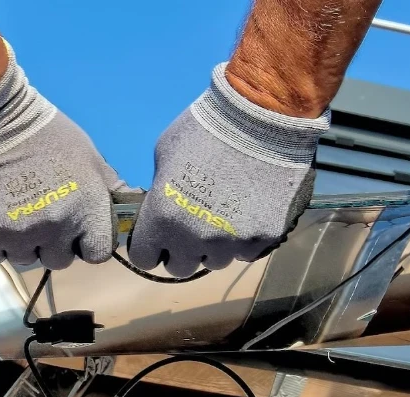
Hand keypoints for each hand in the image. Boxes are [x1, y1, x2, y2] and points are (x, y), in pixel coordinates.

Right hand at [0, 44, 130, 268]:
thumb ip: (109, 188)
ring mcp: (21, 234)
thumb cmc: (46, 134)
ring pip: (27, 259)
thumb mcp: (88, 156)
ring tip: (16, 214)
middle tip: (42, 216)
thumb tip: (130, 208)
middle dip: (54, 244)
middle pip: (60, 260)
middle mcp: (57, 228)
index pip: (98, 253)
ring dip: (24, 245)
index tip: (78, 232)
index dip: (88, 243)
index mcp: (87, 210)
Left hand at [128, 64, 329, 276]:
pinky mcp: (264, 237)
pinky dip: (244, 239)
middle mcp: (196, 238)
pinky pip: (247, 252)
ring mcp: (233, 241)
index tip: (158, 236)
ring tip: (223, 217)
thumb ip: (161, 190)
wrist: (261, 115)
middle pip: (180, 268)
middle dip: (181, 251)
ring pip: (216, 262)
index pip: (145, 258)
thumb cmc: (205, 127)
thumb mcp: (165, 155)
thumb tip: (163, 205)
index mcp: (164, 219)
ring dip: (214, 246)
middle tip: (191, 228)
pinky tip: (247, 213)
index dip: (150, 246)